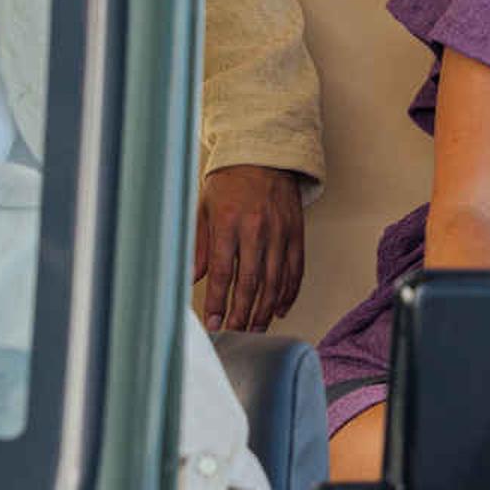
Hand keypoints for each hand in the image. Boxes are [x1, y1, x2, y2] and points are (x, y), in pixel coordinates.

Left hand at [196, 164, 309, 332]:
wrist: (265, 154)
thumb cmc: (230, 182)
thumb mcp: (205, 208)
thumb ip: (199, 245)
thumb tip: (192, 279)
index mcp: (229, 223)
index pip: (222, 273)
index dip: (217, 303)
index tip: (213, 324)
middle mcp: (257, 229)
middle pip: (251, 283)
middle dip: (242, 314)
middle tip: (235, 335)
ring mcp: (280, 233)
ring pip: (275, 282)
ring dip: (265, 311)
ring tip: (255, 329)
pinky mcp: (297, 233)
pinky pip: (295, 270)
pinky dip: (289, 293)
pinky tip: (280, 309)